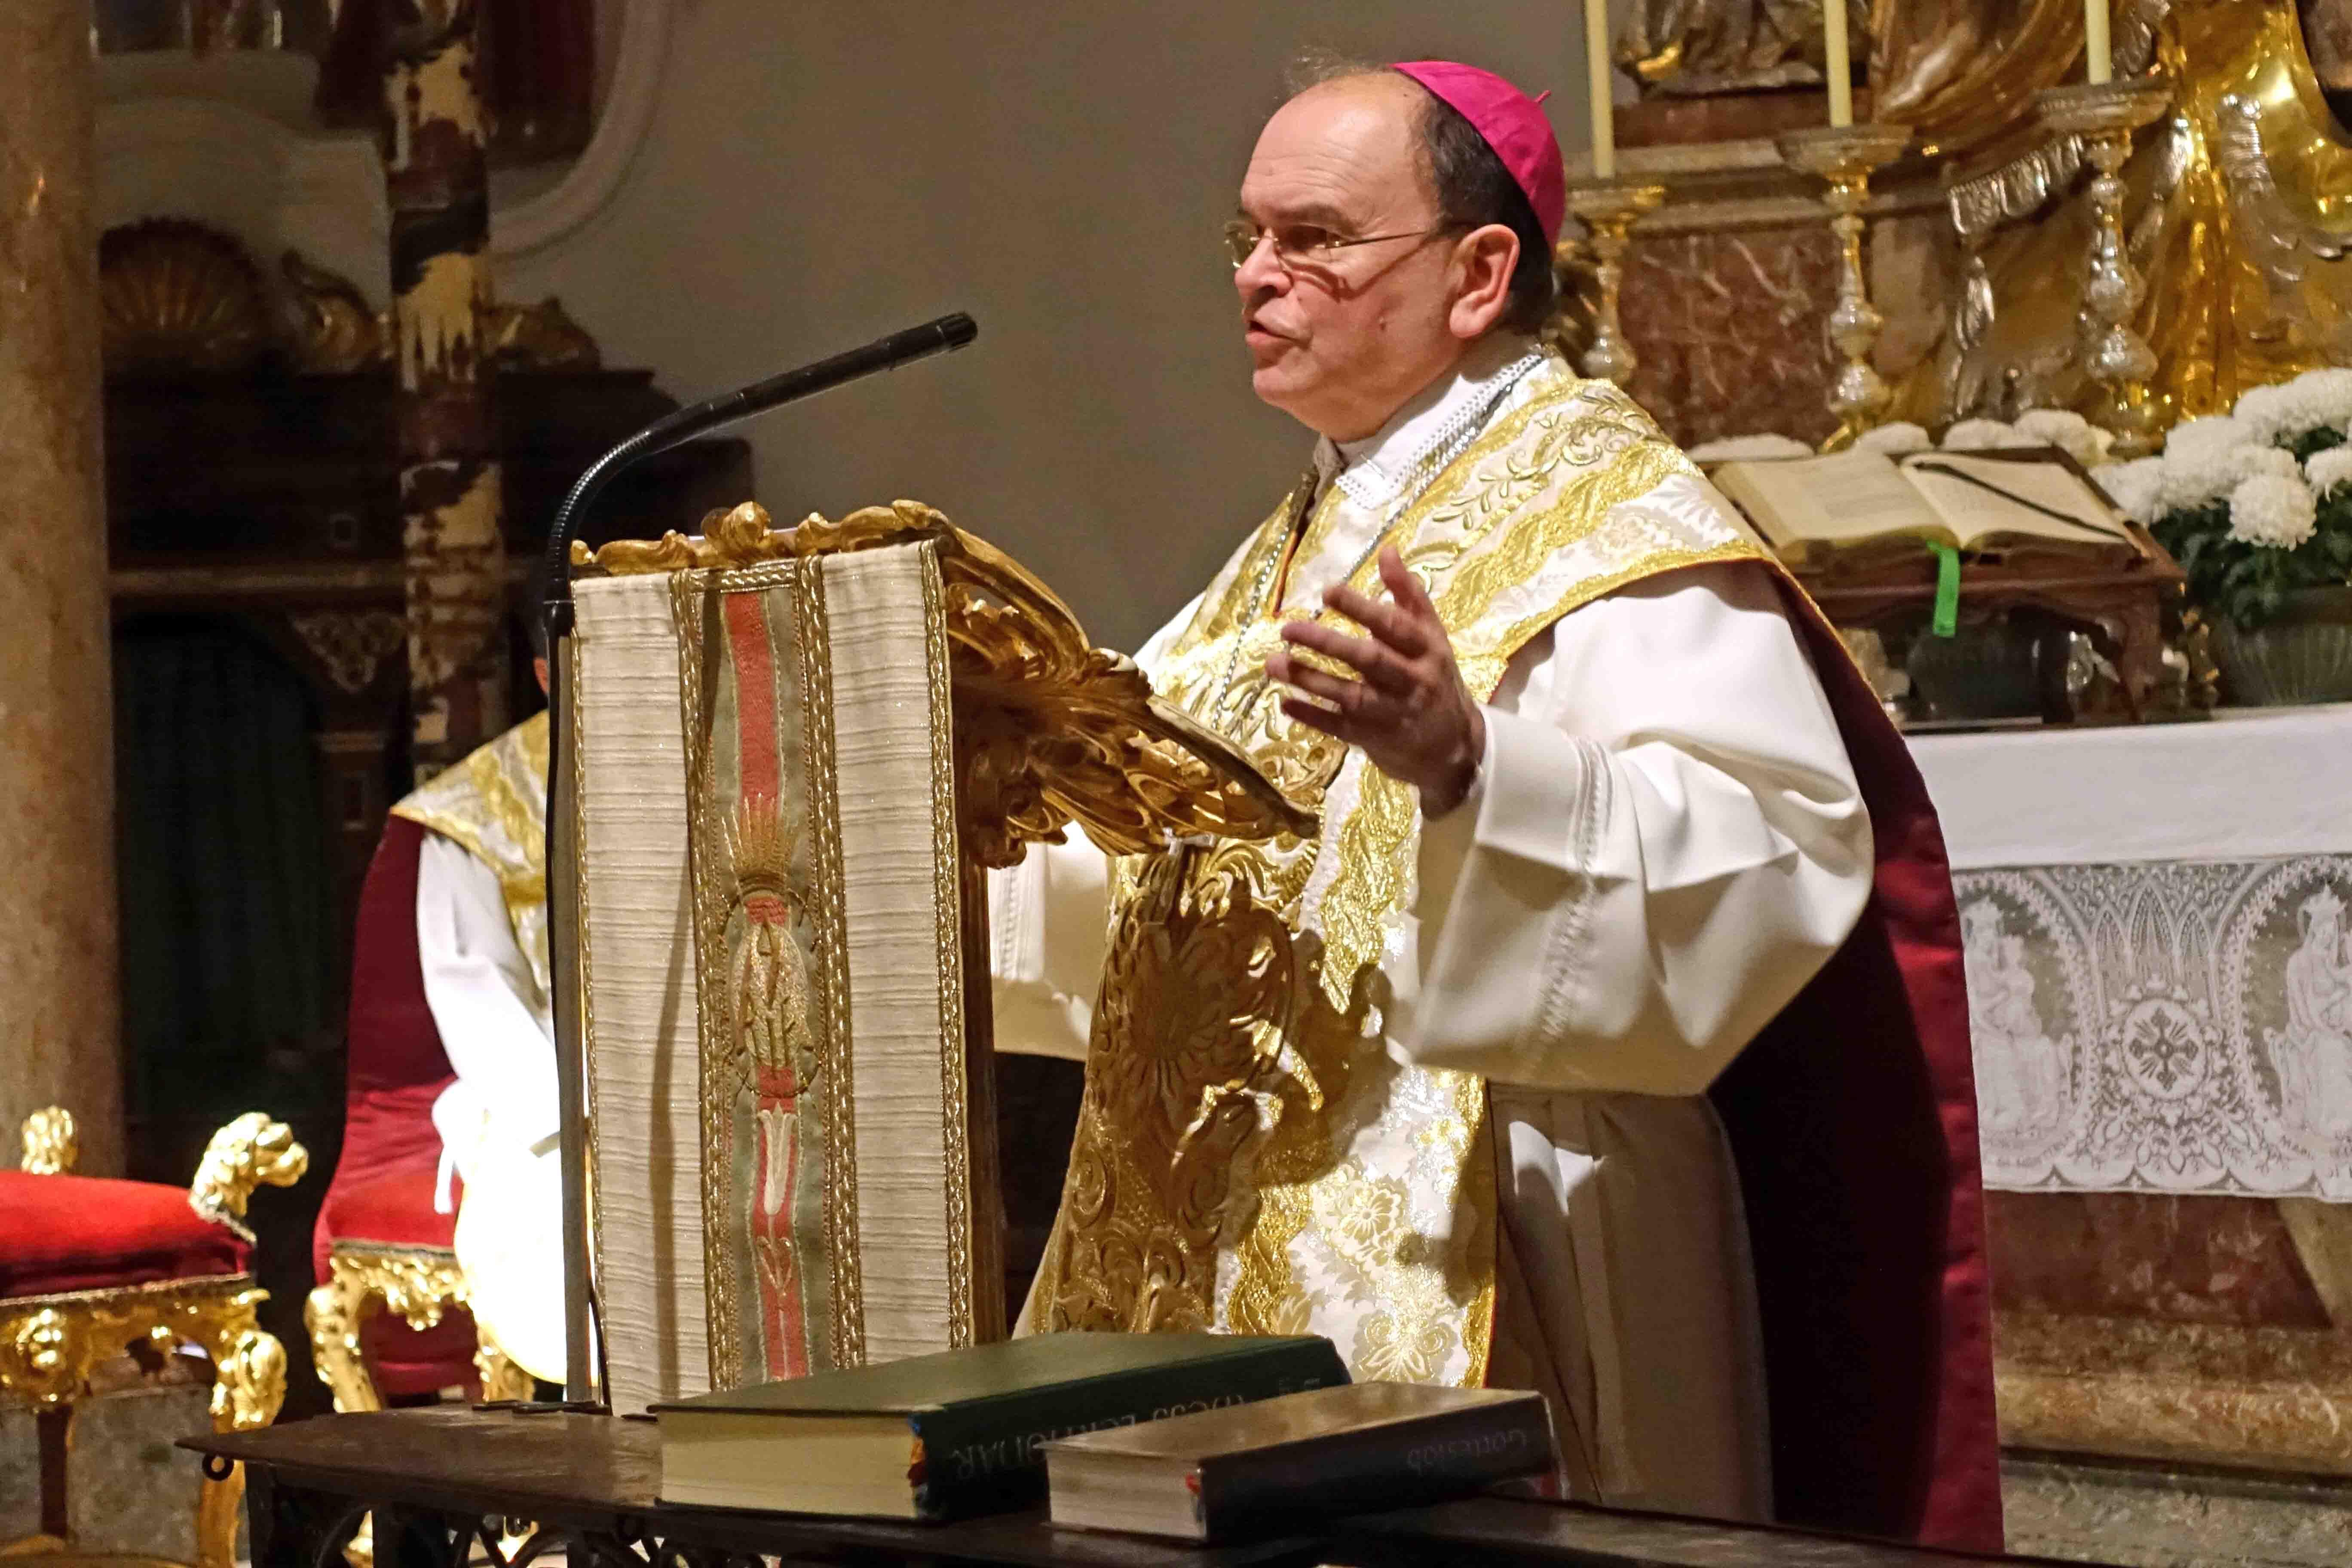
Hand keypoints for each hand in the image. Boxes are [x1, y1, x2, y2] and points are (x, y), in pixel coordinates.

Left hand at [1264, 545, 1486, 816]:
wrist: (1455, 748)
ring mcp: (1394, 712)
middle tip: (1288, 630)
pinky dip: (1313, 717)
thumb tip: (1386, 550)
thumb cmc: (1436, 680)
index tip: (1328, 591)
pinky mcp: (1377, 739)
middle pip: (1369, 659)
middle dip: (1327, 644)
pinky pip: (1341, 728)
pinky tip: (1285, 704)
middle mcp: (1413, 680)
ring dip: (1310, 679)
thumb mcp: (1432, 636)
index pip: (1394, 624)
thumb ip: (1409, 595)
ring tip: (1273, 664)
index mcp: (1427, 648)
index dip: (1361, 608)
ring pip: (1350, 695)